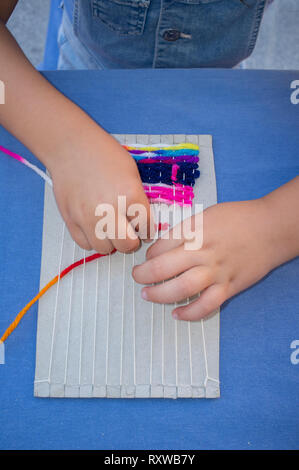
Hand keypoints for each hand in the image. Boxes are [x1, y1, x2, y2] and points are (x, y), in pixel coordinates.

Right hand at [48, 126, 151, 252]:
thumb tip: (142, 221)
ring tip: (110, 229)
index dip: (148, 230)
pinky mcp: (71, 220)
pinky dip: (92, 240)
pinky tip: (95, 228)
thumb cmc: (103, 154)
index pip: (146, 228)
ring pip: (105, 249)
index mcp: (130, 196)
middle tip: (129, 233)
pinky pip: (85, 244)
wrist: (70, 146)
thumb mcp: (132, 173)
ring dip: (111, 242)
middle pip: (127, 245)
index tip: (144, 228)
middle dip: (131, 241)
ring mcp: (88, 217)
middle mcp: (109, 210)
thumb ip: (138, 199)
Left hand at [133, 198, 276, 320]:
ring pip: (181, 288)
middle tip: (137, 277)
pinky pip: (206, 305)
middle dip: (143, 275)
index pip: (160, 246)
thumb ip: (185, 230)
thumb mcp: (206, 215)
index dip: (148, 255)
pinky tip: (176, 314)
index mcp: (195, 230)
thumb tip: (161, 248)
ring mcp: (217, 270)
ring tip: (147, 295)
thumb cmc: (238, 218)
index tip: (147, 259)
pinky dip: (189, 313)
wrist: (271, 228)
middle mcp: (203, 251)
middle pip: (163, 268)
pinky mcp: (229, 286)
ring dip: (159, 295)